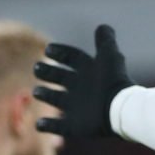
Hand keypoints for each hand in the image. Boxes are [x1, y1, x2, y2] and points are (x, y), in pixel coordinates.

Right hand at [34, 25, 134, 139]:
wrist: (119, 108)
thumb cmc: (113, 81)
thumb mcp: (109, 55)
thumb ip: (105, 40)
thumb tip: (103, 26)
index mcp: (89, 71)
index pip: (72, 58)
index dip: (61, 52)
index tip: (48, 49)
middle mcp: (82, 89)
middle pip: (62, 78)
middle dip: (49, 73)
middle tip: (36, 68)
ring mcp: (78, 108)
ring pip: (58, 100)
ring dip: (46, 95)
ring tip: (36, 92)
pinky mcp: (76, 126)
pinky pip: (59, 127)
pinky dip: (48, 126)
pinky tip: (38, 124)